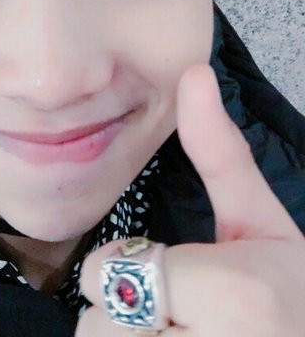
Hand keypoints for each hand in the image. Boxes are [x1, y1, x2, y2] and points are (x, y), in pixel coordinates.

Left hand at [77, 64, 304, 335]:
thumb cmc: (296, 298)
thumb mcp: (266, 225)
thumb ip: (220, 152)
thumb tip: (193, 71)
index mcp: (242, 297)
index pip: (106, 274)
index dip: (130, 271)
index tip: (175, 280)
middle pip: (97, 326)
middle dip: (126, 316)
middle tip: (181, 320)